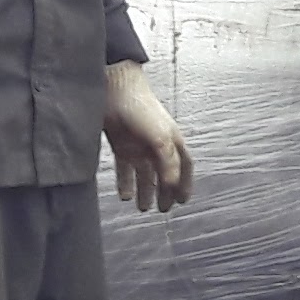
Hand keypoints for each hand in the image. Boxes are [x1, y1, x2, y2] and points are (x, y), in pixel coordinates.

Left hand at [104, 62, 192, 213]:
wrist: (114, 90)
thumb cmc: (142, 108)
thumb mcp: (161, 138)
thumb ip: (168, 163)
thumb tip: (171, 187)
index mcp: (172, 140)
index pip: (184, 166)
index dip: (185, 182)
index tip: (183, 200)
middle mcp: (156, 145)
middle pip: (164, 173)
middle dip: (165, 191)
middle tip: (163, 209)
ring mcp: (138, 146)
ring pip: (144, 174)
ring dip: (145, 191)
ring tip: (143, 208)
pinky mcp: (120, 146)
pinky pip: (124, 169)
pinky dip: (125, 183)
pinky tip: (124, 196)